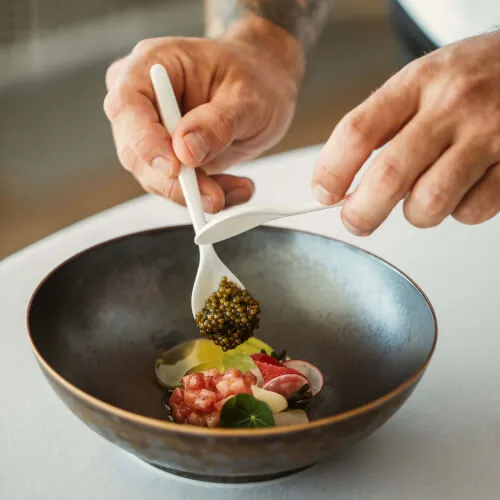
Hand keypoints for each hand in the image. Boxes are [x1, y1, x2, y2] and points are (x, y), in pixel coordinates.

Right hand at [104, 17, 302, 212]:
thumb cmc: (253, 78)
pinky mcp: (165, 158)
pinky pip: (175, 187)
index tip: (175, 168)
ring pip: (154, 177)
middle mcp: (143, 99)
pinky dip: (204, 195)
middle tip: (213, 197)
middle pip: (134, 150)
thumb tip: (186, 150)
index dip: (145, 141)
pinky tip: (234, 190)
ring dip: (195, 193)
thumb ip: (218, 122)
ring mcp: (150, 132)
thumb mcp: (248, 97)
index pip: (128, 104)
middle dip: (174, 181)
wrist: (263, 88)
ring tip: (237, 189)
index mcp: (155, 63)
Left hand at [312, 31, 499, 234]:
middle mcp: (453, 106)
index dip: (331, 171)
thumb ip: (384, 124)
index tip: (323, 193)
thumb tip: (340, 180)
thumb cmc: (472, 77)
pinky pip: (471, 211)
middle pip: (388, 176)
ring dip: (415, 214)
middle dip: (361, 212)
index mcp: (419, 82)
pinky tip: (461, 191)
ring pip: (429, 202)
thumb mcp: (422, 80)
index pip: (358, 132)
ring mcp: (489, 134)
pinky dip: (458, 212)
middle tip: (355, 220)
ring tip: (419, 199)